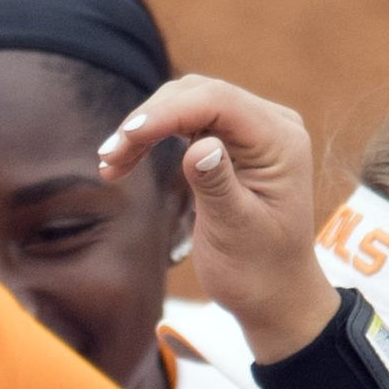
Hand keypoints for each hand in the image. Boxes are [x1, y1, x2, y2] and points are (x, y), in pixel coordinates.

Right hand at [97, 76, 326, 358]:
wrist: (275, 294)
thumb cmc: (259, 270)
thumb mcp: (237, 232)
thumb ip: (218, 185)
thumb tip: (199, 146)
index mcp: (280, 140)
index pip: (220, 102)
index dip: (168, 113)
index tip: (125, 137)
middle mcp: (270, 125)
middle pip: (200, 94)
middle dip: (150, 119)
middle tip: (109, 157)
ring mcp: (251, 131)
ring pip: (188, 103)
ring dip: (145, 127)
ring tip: (110, 163)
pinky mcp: (231, 142)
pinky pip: (187, 122)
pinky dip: (153, 137)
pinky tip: (123, 161)